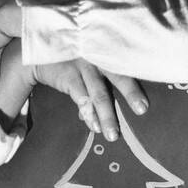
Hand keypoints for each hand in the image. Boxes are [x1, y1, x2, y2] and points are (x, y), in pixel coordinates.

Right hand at [32, 58, 147, 141]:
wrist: (40, 52)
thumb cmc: (70, 59)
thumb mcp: (87, 63)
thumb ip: (97, 84)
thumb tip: (97, 114)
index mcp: (107, 53)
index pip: (127, 65)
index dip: (137, 81)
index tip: (147, 97)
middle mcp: (98, 57)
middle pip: (119, 75)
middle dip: (131, 93)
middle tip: (142, 109)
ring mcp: (84, 66)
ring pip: (99, 93)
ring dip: (107, 116)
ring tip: (112, 135)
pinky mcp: (69, 75)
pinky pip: (82, 98)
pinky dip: (88, 113)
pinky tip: (93, 125)